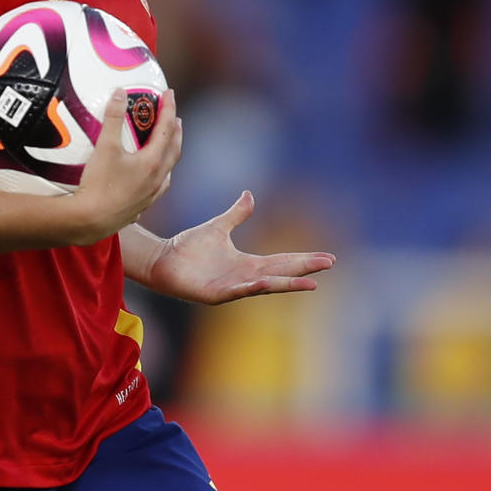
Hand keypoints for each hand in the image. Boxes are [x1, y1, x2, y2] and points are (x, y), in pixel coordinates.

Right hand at [67, 89, 181, 244]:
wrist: (90, 220)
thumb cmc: (99, 185)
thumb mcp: (105, 147)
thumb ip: (113, 119)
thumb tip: (119, 94)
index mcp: (152, 162)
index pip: (166, 129)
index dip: (168, 109)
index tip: (169, 94)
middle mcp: (156, 179)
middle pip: (173, 151)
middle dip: (176, 132)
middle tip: (175, 119)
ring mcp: (149, 196)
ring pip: (167, 173)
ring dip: (169, 156)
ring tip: (165, 148)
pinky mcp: (139, 208)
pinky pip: (155, 190)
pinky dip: (157, 178)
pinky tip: (148, 180)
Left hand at [145, 191, 333, 304]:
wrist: (162, 259)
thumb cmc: (188, 247)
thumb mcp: (218, 227)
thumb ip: (236, 214)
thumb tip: (249, 195)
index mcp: (247, 263)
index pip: (282, 261)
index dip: (304, 259)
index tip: (328, 258)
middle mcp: (244, 277)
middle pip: (281, 273)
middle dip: (304, 269)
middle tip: (328, 265)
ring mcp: (231, 287)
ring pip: (265, 286)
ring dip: (286, 284)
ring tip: (309, 283)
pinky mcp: (215, 294)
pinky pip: (237, 291)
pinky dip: (251, 288)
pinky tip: (265, 283)